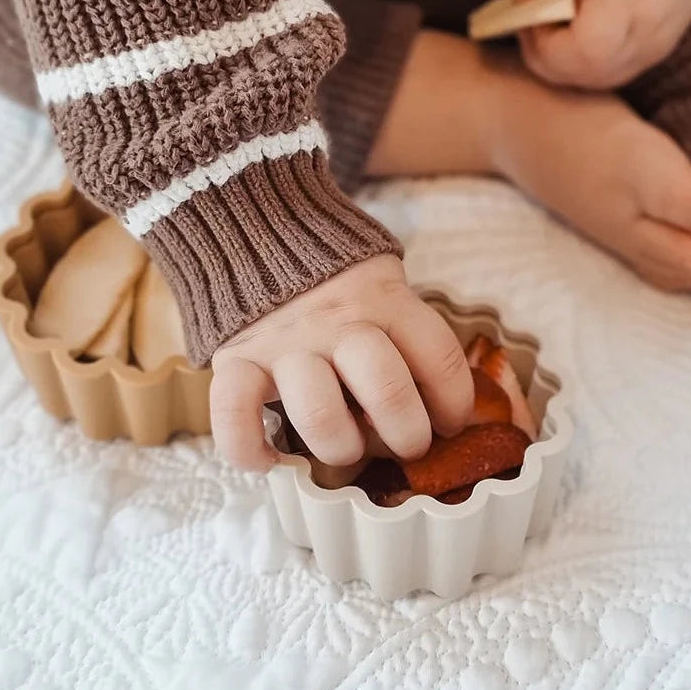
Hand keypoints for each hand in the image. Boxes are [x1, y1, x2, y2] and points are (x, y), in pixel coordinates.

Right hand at [209, 254, 473, 470]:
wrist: (256, 229)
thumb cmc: (333, 276)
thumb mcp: (381, 280)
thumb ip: (404, 327)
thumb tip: (443, 403)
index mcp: (383, 299)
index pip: (437, 356)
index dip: (455, 403)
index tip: (450, 423)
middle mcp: (337, 322)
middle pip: (387, 391)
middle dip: (407, 436)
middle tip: (405, 444)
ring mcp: (285, 344)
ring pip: (320, 415)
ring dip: (341, 447)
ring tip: (344, 446)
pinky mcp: (235, 359)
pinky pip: (235, 415)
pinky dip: (249, 449)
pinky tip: (271, 460)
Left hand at [513, 0, 690, 89]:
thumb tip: (519, 11)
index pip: (582, 49)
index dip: (545, 38)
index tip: (538, 6)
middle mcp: (648, 35)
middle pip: (578, 75)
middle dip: (544, 51)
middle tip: (539, 14)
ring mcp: (654, 52)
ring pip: (589, 82)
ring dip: (561, 59)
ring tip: (561, 18)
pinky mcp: (654, 57)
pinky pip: (605, 77)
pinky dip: (581, 62)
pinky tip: (580, 27)